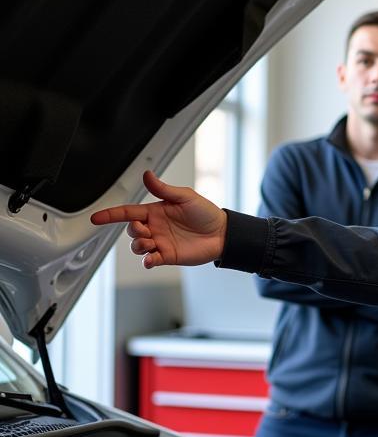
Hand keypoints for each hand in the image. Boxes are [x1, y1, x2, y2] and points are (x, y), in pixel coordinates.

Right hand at [90, 170, 227, 268]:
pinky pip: (150, 260)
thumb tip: (147, 175)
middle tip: (146, 231)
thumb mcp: (185, 197)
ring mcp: (161, 242)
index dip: (111, 215)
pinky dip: (147, 261)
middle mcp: (155, 227)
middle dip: (133, 231)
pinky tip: (151, 259)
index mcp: (155, 212)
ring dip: (138, 245)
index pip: (128, 213)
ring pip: (137, 247)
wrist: (222, 233)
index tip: (96, 218)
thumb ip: (164, 189)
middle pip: (131, 231)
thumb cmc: (206, 213)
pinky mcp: (168, 256)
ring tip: (150, 243)